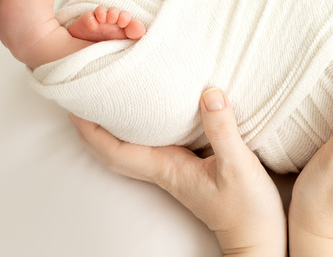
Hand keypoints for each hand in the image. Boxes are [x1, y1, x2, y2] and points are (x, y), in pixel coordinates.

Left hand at [69, 88, 285, 256]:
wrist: (257, 238)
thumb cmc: (246, 209)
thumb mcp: (238, 166)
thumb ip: (223, 130)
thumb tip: (210, 94)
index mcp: (167, 169)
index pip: (116, 151)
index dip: (92, 130)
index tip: (76, 104)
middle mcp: (165, 170)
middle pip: (115, 150)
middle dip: (94, 126)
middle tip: (84, 94)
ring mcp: (175, 171)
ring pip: (132, 148)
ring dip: (114, 127)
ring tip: (108, 98)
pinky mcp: (189, 169)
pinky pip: (153, 145)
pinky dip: (141, 129)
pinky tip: (150, 113)